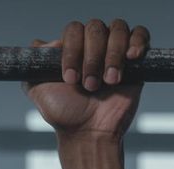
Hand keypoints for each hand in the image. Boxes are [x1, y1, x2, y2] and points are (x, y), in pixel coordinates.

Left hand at [22, 19, 150, 141]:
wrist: (90, 135)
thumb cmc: (65, 116)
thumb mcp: (38, 92)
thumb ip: (32, 66)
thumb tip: (39, 43)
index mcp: (72, 49)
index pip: (74, 30)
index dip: (72, 51)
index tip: (70, 79)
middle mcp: (93, 47)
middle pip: (96, 28)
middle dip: (92, 57)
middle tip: (90, 86)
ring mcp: (115, 53)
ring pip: (118, 29)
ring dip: (112, 54)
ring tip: (110, 82)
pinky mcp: (136, 62)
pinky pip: (141, 34)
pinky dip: (137, 41)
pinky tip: (130, 58)